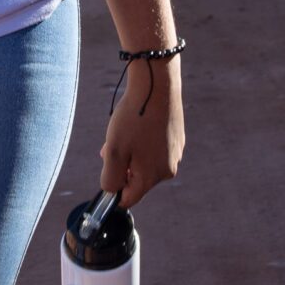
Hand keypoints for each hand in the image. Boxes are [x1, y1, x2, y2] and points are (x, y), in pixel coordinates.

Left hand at [99, 56, 183, 209]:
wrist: (156, 86)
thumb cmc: (133, 119)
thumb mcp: (114, 151)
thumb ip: (110, 179)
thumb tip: (112, 192)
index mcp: (152, 177)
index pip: (129, 198)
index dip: (113, 190)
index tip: (106, 170)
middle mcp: (167, 170)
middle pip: (137, 180)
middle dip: (122, 167)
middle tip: (113, 144)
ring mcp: (175, 154)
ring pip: (145, 163)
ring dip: (131, 153)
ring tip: (125, 132)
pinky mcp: (177, 140)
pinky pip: (155, 150)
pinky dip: (143, 143)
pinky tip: (139, 125)